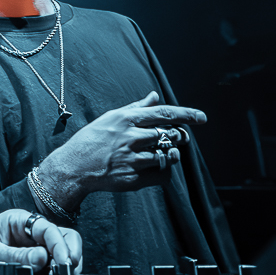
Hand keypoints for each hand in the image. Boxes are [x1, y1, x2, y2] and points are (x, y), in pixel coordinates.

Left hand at [0, 209, 82, 274]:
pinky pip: (48, 265)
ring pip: (58, 251)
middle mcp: (28, 232)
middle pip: (61, 237)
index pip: (49, 229)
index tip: (65, 262)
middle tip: (68, 272)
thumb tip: (43, 259)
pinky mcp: (28, 261)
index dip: (61, 245)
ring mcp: (29, 246)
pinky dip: (54, 272)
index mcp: (18, 220)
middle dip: (69, 253)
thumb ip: (15, 256)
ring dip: (64, 264)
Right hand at [40, 91, 206, 204]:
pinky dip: (165, 171)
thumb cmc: (92, 140)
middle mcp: (130, 138)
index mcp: (126, 120)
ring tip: (165, 153)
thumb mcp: (110, 118)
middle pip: (169, 135)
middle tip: (177, 138)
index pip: (163, 114)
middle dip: (178, 137)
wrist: (74, 167)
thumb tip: (154, 96)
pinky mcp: (132, 178)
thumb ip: (135, 108)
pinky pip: (162, 175)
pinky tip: (158, 168)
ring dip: (172, 154)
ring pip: (167, 155)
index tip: (201, 117)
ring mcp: (132, 159)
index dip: (185, 114)